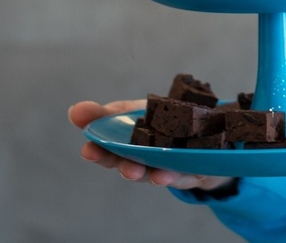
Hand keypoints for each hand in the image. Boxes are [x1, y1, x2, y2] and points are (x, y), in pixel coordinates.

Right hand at [68, 100, 233, 190]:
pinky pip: (179, 175)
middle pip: (122, 162)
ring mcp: (165, 167)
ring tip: (132, 169)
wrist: (209, 139)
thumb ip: (110, 113)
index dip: (94, 145)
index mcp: (128, 144)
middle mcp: (143, 160)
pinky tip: (164, 174)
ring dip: (138, 171)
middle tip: (93, 154)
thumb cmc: (165, 125)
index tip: (83, 145)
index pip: (106, 147)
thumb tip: (76, 110)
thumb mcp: (137, 111)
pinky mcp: (189, 172)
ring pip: (148, 173)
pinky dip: (171, 175)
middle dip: (109, 159)